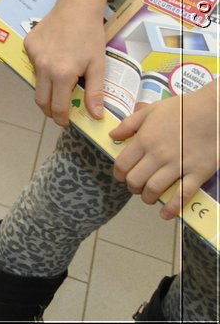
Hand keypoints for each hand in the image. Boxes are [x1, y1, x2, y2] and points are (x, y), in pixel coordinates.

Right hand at [24, 0, 109, 124]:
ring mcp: (33, 55)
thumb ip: (95, 92)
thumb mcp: (98, 65)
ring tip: (59, 86)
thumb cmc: (90, 35)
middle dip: (49, 110)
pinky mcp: (28, 45)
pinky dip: (43, 69)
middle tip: (59, 112)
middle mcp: (43, 67)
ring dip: (47, 89)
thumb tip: (95, 115)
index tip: (66, 122)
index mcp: (62, 74)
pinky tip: (54, 60)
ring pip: (37, 82)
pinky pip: (33, 64)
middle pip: (40, 99)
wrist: (76, 7)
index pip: (57, 106)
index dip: (61, 118)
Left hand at [109, 83, 219, 219]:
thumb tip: (113, 135)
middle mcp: (158, 155)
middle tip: (136, 187)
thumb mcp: (151, 111)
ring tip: (148, 196)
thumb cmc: (182, 109)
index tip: (121, 176)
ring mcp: (178, 165)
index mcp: (144, 139)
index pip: (123, 164)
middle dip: (132, 187)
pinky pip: (182, 195)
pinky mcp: (197, 173)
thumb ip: (129, 124)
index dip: (118, 174)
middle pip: (135, 180)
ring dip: (148, 197)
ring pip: (154, 190)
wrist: (213, 112)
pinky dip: (172, 208)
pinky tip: (165, 214)